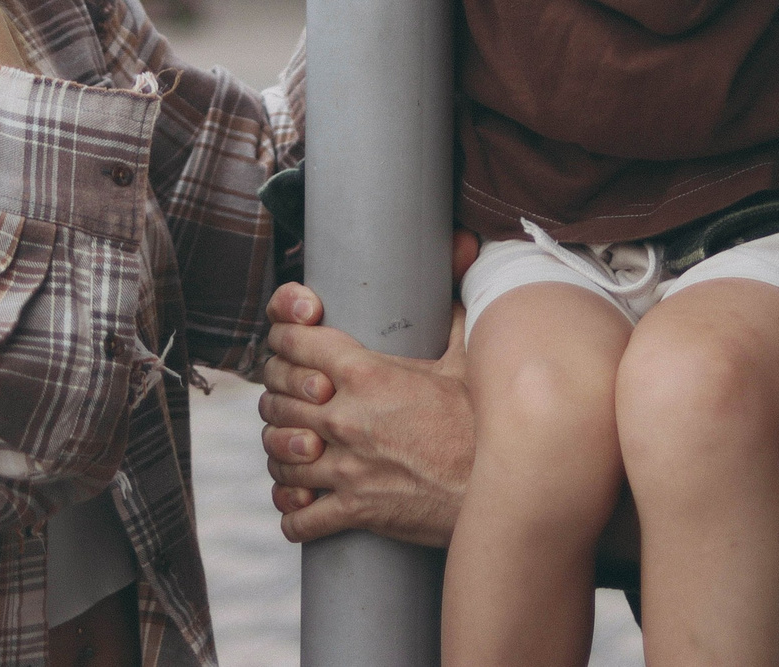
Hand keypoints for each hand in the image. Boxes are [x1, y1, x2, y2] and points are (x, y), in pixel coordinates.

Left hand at [256, 280, 472, 546]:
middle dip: (276, 398)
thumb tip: (466, 261)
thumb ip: (453, 314)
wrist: (502, 484)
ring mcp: (346, 467)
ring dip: (281, 454)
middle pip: (276, 400)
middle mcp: (346, 417)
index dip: (281, 339)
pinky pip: (300, 518)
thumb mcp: (466, 359)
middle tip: (288, 401)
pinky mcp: (354, 510)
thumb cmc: (483, 422)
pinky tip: (299, 508)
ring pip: (278, 457)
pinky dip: (293, 515)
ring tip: (293, 451)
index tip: (285, 344)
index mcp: (366, 373)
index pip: (293, 343)